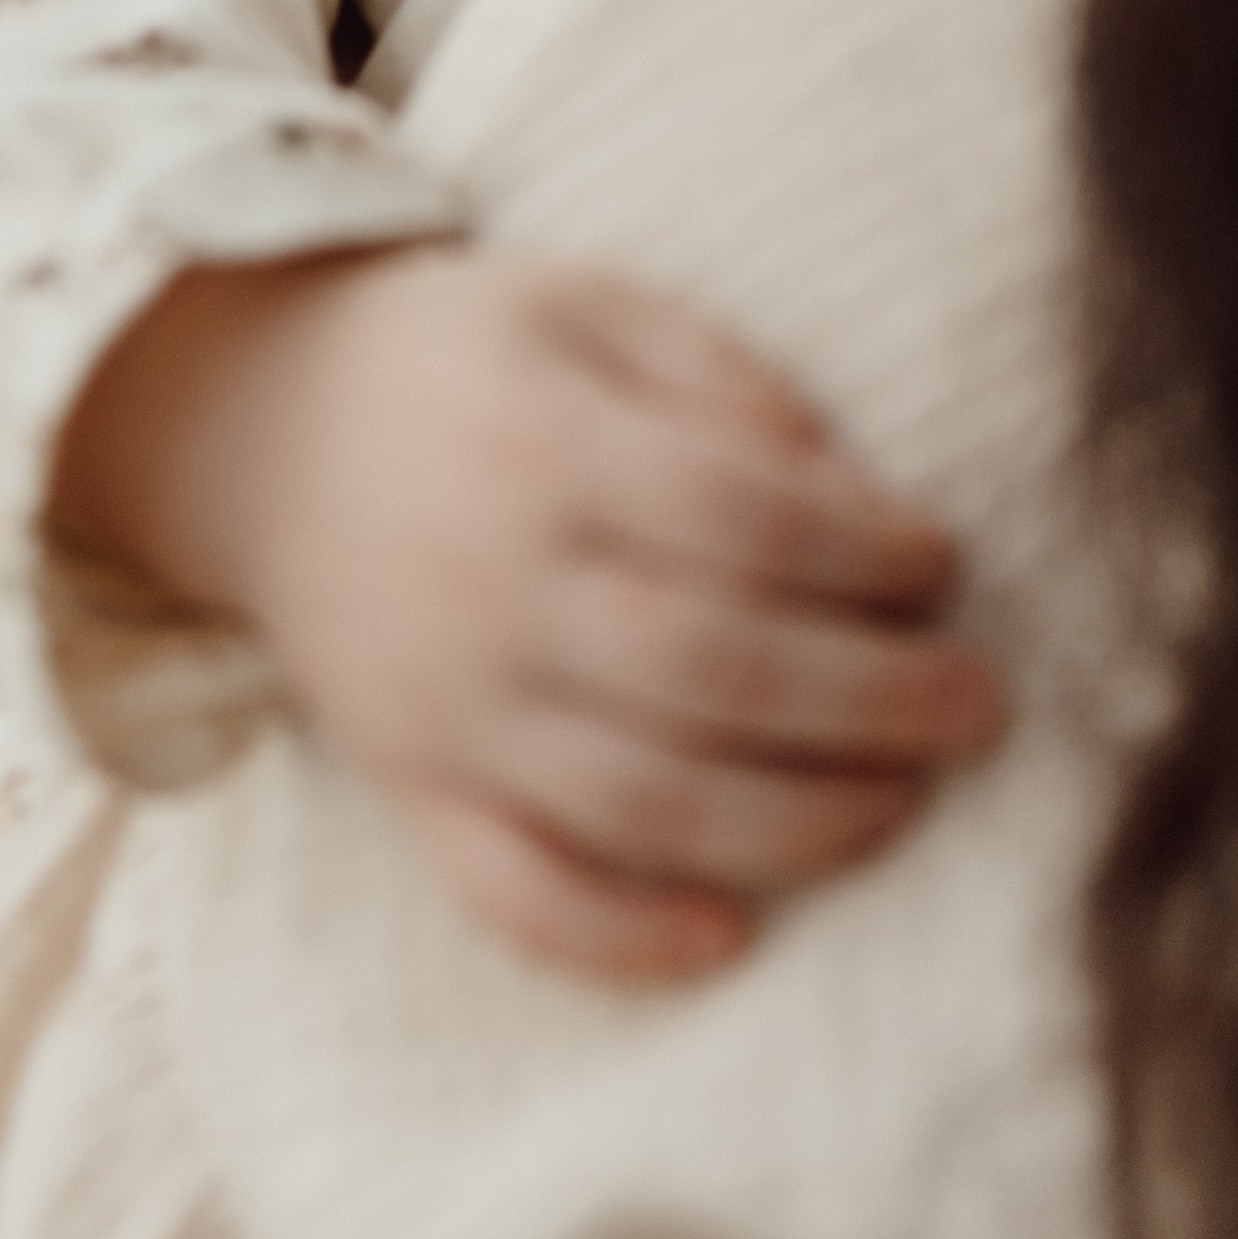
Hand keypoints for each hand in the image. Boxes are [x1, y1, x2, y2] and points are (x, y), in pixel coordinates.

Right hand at [52, 247, 1003, 980]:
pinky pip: (512, 896)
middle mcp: (498, 588)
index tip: (942, 559)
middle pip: (718, 672)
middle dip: (877, 700)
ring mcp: (450, 706)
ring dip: (799, 822)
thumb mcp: (583, 301)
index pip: (745, 517)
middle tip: (982, 705)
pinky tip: (727, 937)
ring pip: (643, 803)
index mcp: (548, 449)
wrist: (256, 431)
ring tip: (905, 802)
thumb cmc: (458, 357)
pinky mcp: (411, 789)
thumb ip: (719, 375)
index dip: (868, 548)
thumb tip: (848, 489)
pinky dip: (618, 937)